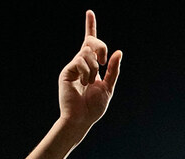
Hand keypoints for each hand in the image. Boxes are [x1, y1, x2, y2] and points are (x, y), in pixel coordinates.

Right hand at [58, 11, 121, 133]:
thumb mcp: (108, 87)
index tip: (89, 12)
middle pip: (91, 42)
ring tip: (90, 82)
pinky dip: (86, 72)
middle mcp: (81, 63)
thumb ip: (113, 70)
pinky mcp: (66, 72)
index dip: (90, 26)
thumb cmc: (93, 108)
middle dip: (100, 47)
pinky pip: (79, 61)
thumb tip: (118, 52)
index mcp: (91, 66)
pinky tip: (84, 83)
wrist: (80, 120)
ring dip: (94, 67)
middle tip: (104, 61)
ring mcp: (73, 67)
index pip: (90, 43)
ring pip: (87, 53)